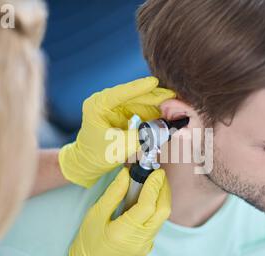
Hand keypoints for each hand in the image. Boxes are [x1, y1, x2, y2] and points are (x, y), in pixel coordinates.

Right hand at [52, 167, 170, 255]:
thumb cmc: (88, 243)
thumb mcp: (96, 215)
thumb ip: (114, 194)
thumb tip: (126, 174)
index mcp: (126, 231)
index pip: (149, 204)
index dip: (155, 185)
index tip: (156, 172)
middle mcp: (140, 240)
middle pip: (163, 211)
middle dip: (164, 190)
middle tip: (158, 176)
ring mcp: (146, 246)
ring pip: (161, 218)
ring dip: (161, 200)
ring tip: (152, 185)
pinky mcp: (146, 248)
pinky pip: (155, 225)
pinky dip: (154, 210)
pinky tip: (145, 202)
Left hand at [59, 77, 174, 187]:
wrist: (89, 163)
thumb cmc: (97, 155)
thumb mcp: (118, 147)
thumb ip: (139, 137)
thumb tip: (160, 130)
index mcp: (98, 105)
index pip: (120, 93)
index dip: (139, 88)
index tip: (155, 82)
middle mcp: (107, 102)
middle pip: (134, 95)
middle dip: (154, 96)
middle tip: (173, 96)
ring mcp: (116, 107)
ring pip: (140, 101)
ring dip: (157, 104)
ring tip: (175, 105)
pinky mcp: (124, 113)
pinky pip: (142, 110)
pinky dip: (154, 112)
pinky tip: (168, 112)